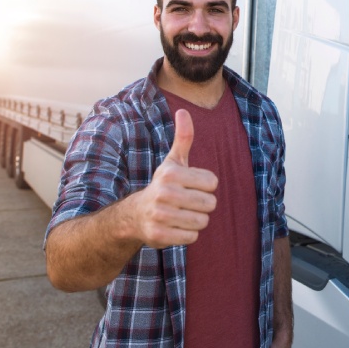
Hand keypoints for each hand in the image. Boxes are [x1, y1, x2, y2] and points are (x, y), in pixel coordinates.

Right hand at [131, 109, 217, 247]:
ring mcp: (160, 215)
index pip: (212, 183)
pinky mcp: (159, 235)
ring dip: (196, 220)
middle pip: (210, 204)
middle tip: (186, 202)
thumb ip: (183, 137)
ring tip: (181, 214)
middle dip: (203, 205)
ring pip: (202, 222)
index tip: (190, 186)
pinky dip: (187, 234)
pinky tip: (175, 227)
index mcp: (171, 173)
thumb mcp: (173, 161)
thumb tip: (183, 110)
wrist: (136, 215)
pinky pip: (192, 237)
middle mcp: (164, 193)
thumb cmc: (163, 185)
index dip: (206, 186)